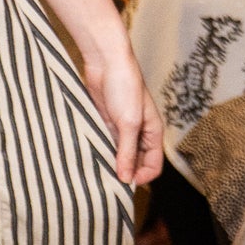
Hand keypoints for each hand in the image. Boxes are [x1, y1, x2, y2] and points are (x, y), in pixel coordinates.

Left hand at [83, 49, 162, 187]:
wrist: (106, 62)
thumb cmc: (125, 86)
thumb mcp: (128, 123)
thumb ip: (127, 152)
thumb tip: (126, 179)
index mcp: (153, 132)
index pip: (154, 165)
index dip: (142, 177)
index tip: (125, 182)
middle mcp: (140, 133)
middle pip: (137, 163)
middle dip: (126, 173)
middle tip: (109, 181)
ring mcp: (122, 129)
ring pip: (119, 155)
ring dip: (111, 163)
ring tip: (98, 172)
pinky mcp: (106, 123)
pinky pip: (106, 144)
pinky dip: (101, 152)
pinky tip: (91, 158)